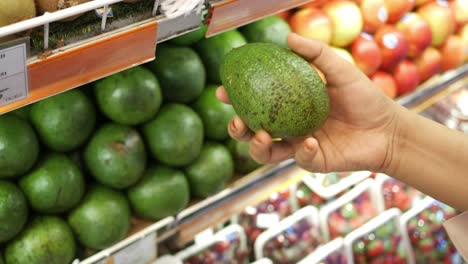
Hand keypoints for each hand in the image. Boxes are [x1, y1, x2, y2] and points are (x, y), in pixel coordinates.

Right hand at [216, 33, 401, 173]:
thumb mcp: (340, 70)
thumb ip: (316, 54)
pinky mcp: (313, 161)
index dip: (235, 99)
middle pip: (252, 131)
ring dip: (257, 146)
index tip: (222, 91)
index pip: (255, 103)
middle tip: (236, 121)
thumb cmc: (364, 98)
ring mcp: (299, 145)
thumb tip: (288, 36)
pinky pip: (299, 159)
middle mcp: (289, 126)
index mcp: (289, 105)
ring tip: (262, 134)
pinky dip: (302, 151)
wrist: (387, 128)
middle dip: (237, 129)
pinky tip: (311, 141)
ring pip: (265, 152)